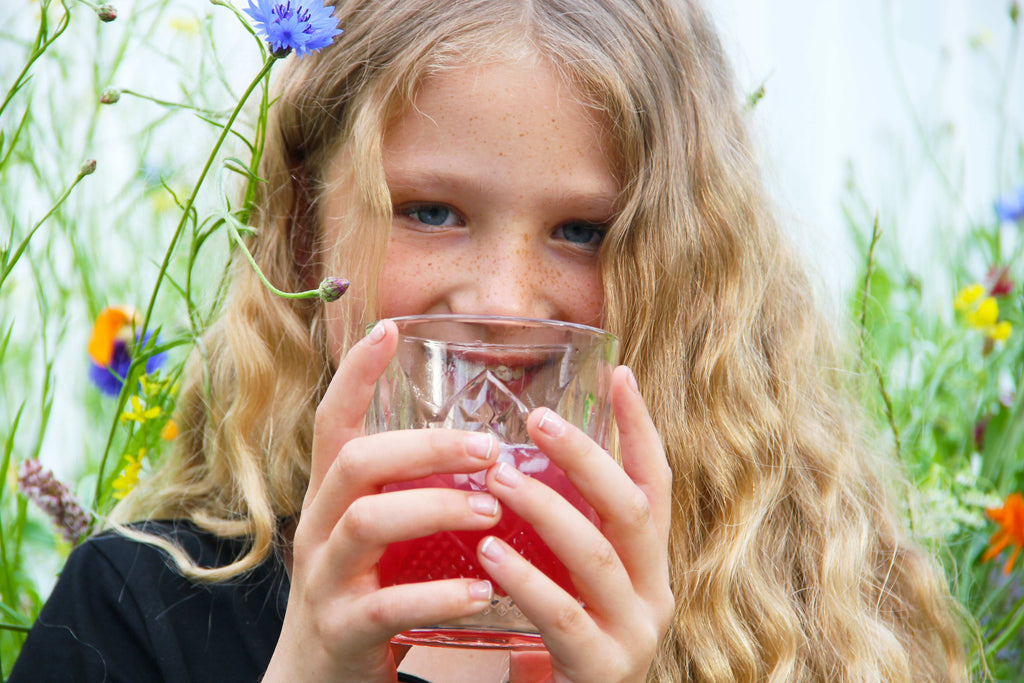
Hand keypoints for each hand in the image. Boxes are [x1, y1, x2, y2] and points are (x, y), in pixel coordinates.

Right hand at [264, 321, 502, 682]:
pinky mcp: (341, 632)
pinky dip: (437, 595)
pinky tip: (481, 589)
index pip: (333, 423)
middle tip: (488, 448)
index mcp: (332, 499)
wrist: (315, 681)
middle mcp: (320, 530)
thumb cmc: (365, 592)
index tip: (388, 328)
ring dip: (435, 508)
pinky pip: (386, 606)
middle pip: (356, 463)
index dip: (355, 375)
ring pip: (367, 524)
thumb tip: (489, 456)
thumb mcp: (379, 537)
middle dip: (422, 446)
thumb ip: (415, 496)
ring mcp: (325, 580)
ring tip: (491, 509)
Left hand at [485, 366, 673, 682]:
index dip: (641, 427)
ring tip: (499, 477)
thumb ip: (560, 531)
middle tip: (537, 418)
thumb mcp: (569, 579)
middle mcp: (654, 592)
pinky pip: (562, 614)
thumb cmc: (556, 646)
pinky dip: (525, 577)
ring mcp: (635, 632)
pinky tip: (488, 552)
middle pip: (633, 508)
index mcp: (647, 563)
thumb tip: (513, 460)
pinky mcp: (604, 669)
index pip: (656, 482)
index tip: (620, 372)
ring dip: (547, 508)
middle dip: (588, 457)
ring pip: (599, 554)